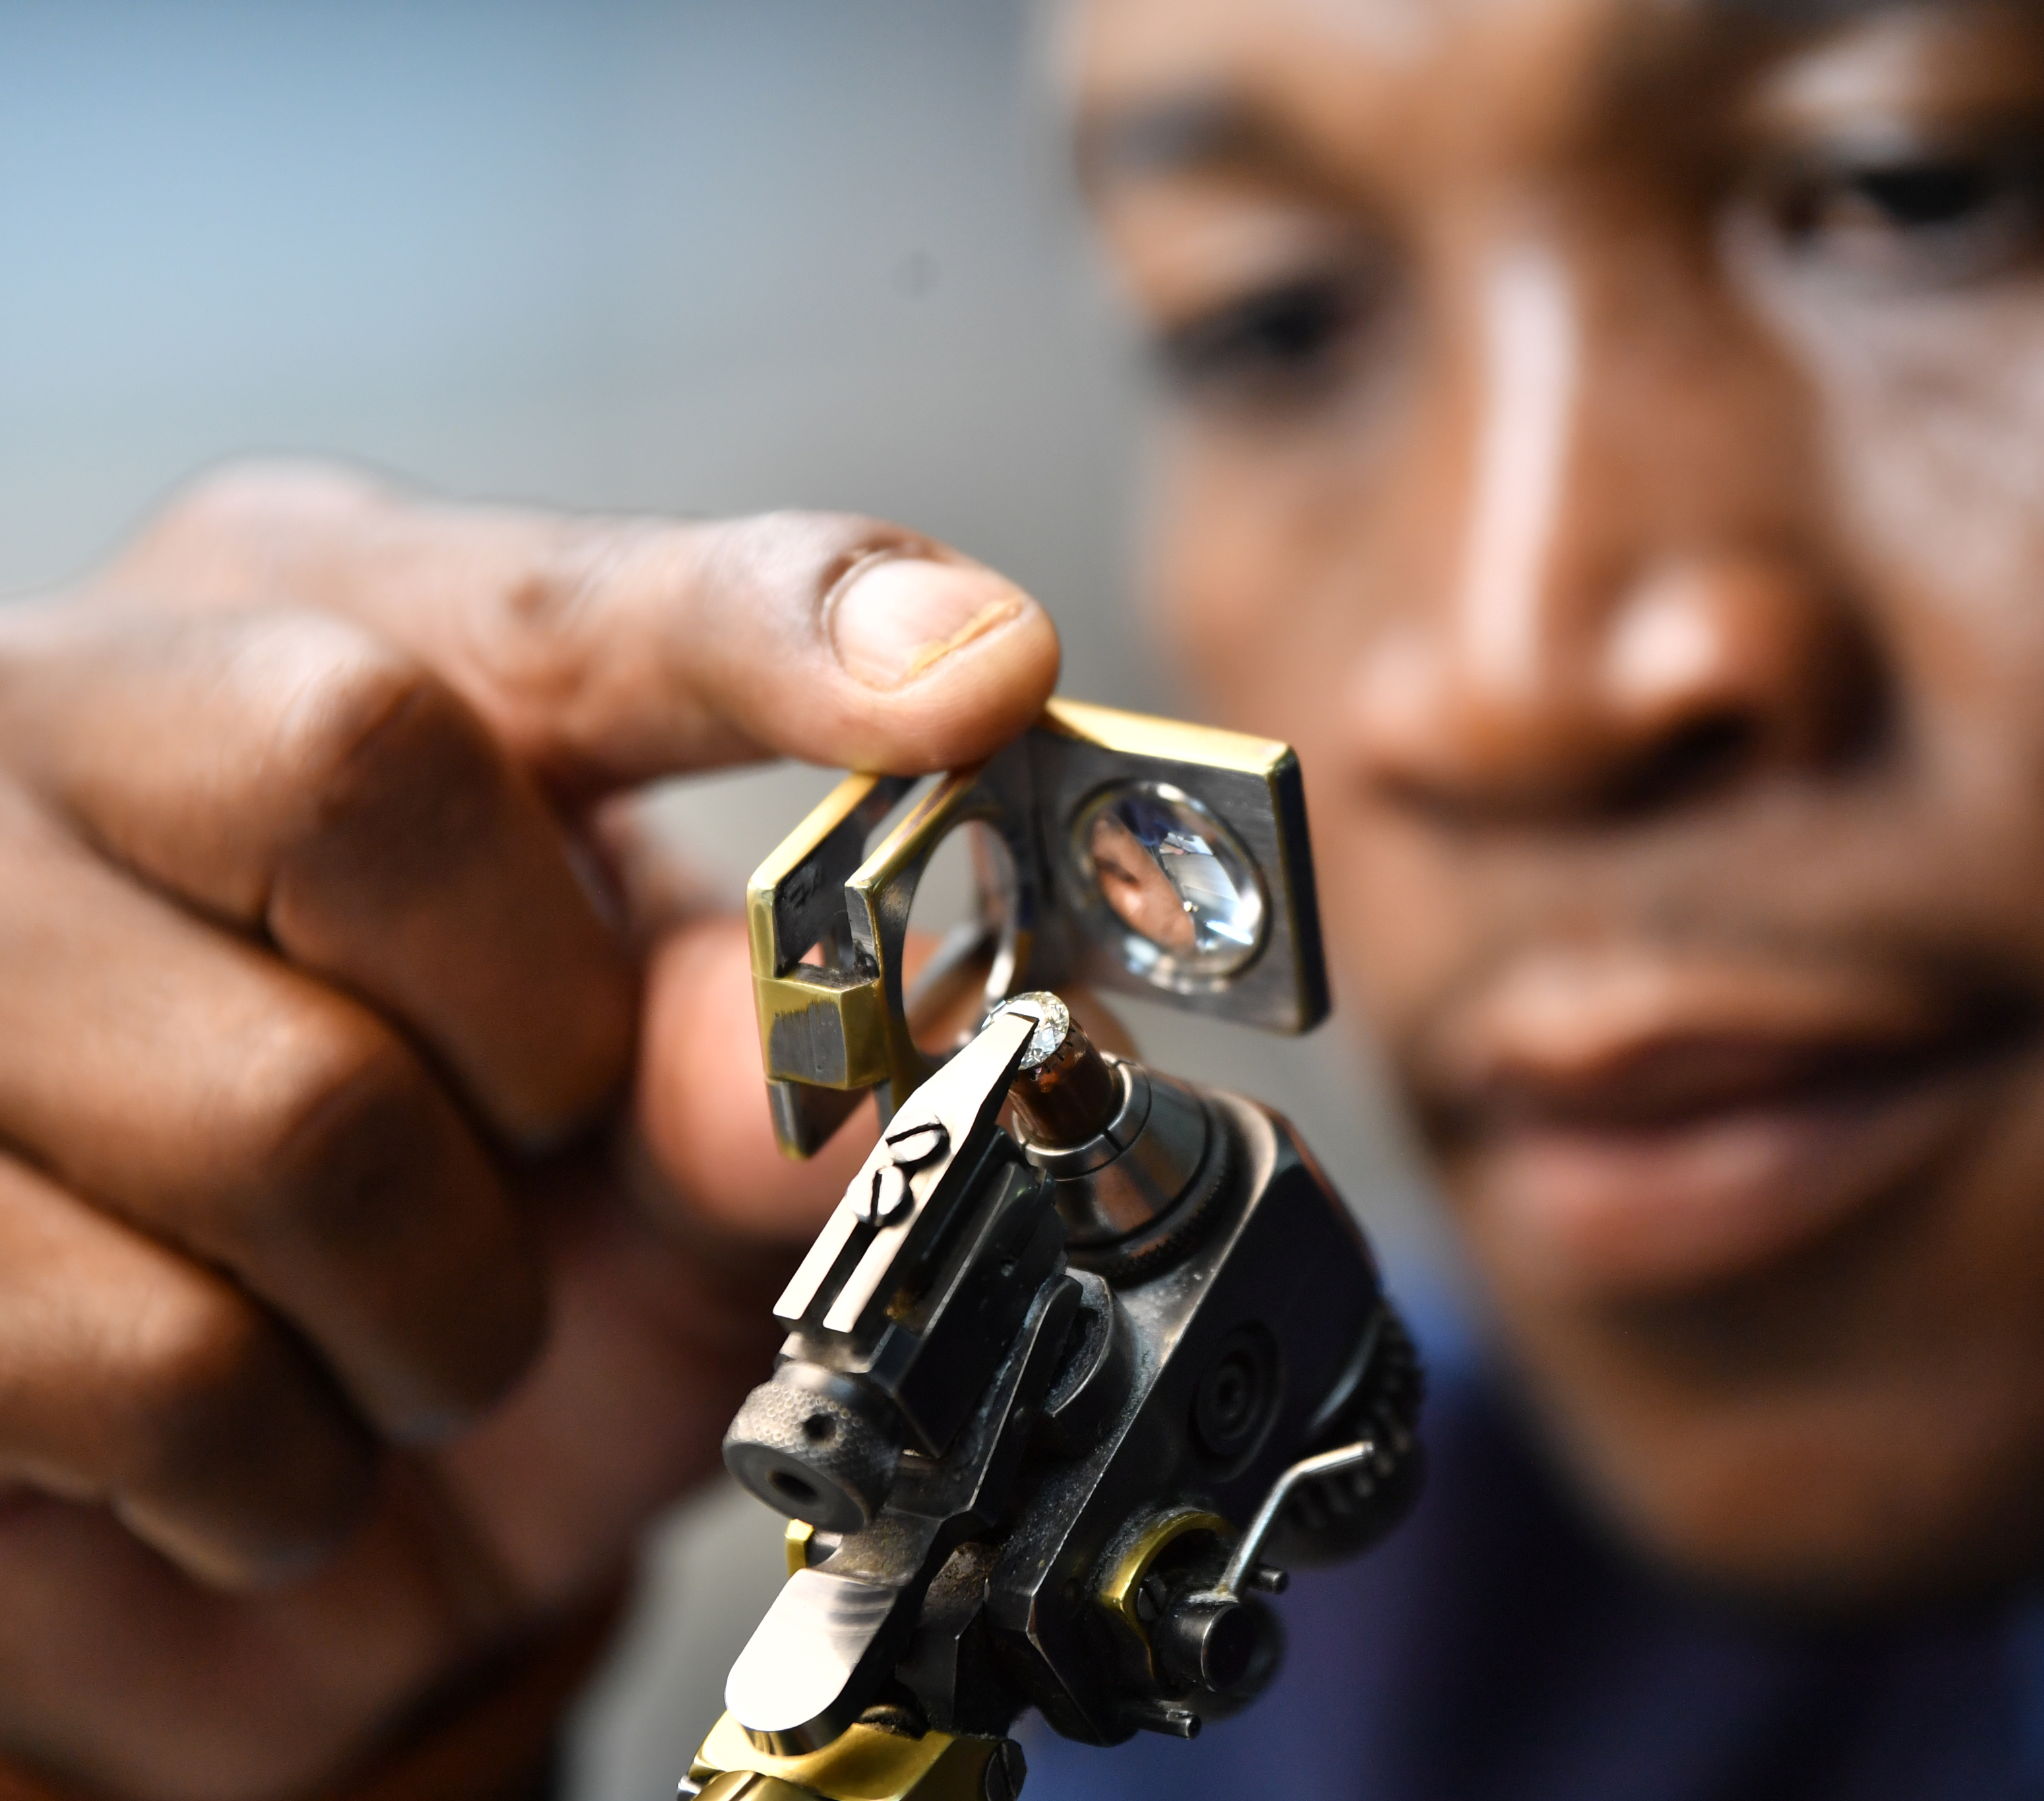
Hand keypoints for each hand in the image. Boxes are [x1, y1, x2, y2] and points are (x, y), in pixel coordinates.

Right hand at [0, 464, 1059, 1800]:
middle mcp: (83, 714)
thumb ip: (782, 1064)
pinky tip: (257, 1432)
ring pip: (282, 1114)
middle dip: (531, 1037)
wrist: (234, 1491)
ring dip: (427, 1308)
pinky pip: (150, 1356)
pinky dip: (276, 1460)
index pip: (571, 590)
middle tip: (526, 1140)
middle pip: (357, 767)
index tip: (976, 670)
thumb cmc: (466, 1229)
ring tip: (387, 1320)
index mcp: (328, 626)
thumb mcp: (669, 1136)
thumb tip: (885, 1036)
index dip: (782, 620)